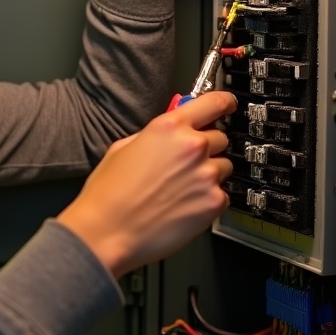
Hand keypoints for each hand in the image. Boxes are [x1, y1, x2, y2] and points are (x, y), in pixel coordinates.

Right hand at [58, 92, 236, 277]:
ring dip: (209, 174)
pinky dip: (208, 199)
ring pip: (224, 167)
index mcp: (169, 127)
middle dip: (207, 148)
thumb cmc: (109, 193)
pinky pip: (222, 195)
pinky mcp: (213, 203)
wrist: (107, 231)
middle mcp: (192, 147)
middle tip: (186, 164)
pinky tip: (184, 206)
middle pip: (220, 138)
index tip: (228, 106)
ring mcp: (206, 175)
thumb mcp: (123, 148)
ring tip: (182, 189)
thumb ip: (154, 136)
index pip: (214, 102)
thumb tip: (171, 135)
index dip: (224, 103)